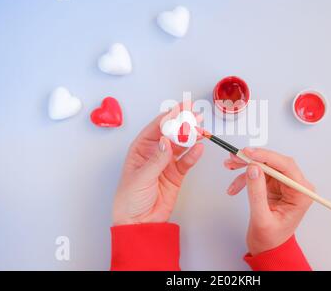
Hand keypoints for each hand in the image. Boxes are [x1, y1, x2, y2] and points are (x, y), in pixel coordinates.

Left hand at [113, 103, 203, 225]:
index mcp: (140, 149)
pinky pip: (187, 161)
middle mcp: (154, 153)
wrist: (139, 223)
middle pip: (170, 133)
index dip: (168, 116)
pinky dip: (194, 154)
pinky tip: (199, 148)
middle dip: (183, 123)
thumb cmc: (129, 199)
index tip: (180, 108)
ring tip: (201, 129)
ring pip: (181, 145)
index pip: (156, 127)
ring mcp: (166, 163)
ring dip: (191, 136)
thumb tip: (165, 141)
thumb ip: (156, 160)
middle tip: (195, 114)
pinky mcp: (176, 174)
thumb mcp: (141, 177)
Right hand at [224, 148, 314, 254]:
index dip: (266, 156)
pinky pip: (258, 172)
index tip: (249, 153)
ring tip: (230, 165)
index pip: (286, 166)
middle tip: (235, 157)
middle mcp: (295, 185)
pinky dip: (244, 176)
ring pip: (264, 164)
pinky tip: (234, 186)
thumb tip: (253, 169)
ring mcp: (284, 184)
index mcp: (301, 193)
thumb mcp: (262, 218)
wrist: (268, 248)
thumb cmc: (271, 239)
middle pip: (274, 162)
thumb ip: (257, 193)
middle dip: (253, 158)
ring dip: (245, 166)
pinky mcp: (273, 184)